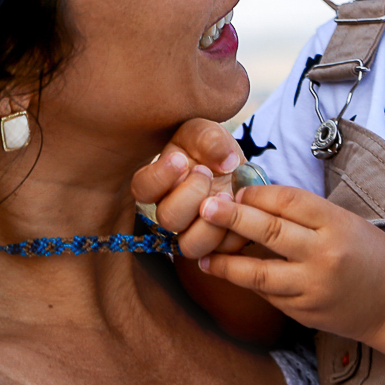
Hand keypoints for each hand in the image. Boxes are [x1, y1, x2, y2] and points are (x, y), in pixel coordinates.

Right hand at [131, 118, 246, 257]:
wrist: (241, 171)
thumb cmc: (215, 150)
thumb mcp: (209, 133)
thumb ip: (209, 139)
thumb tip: (224, 161)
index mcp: (161, 182)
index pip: (142, 188)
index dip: (158, 178)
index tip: (180, 160)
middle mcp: (172, 210)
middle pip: (167, 218)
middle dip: (190, 195)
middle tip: (206, 173)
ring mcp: (193, 231)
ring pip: (189, 245)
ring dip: (210, 223)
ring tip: (226, 196)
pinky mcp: (218, 244)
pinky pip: (221, 250)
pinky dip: (234, 232)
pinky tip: (242, 209)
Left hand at [196, 185, 384, 340]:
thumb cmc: (366, 252)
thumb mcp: (343, 221)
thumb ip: (303, 213)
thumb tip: (252, 197)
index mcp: (336, 224)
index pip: (288, 202)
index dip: (257, 194)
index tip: (235, 191)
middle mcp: (324, 255)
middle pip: (269, 231)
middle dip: (231, 219)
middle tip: (204, 208)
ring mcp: (313, 287)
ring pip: (258, 273)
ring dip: (226, 263)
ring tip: (202, 256)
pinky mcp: (305, 312)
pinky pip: (268, 295)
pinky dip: (247, 283)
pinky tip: (230, 274)